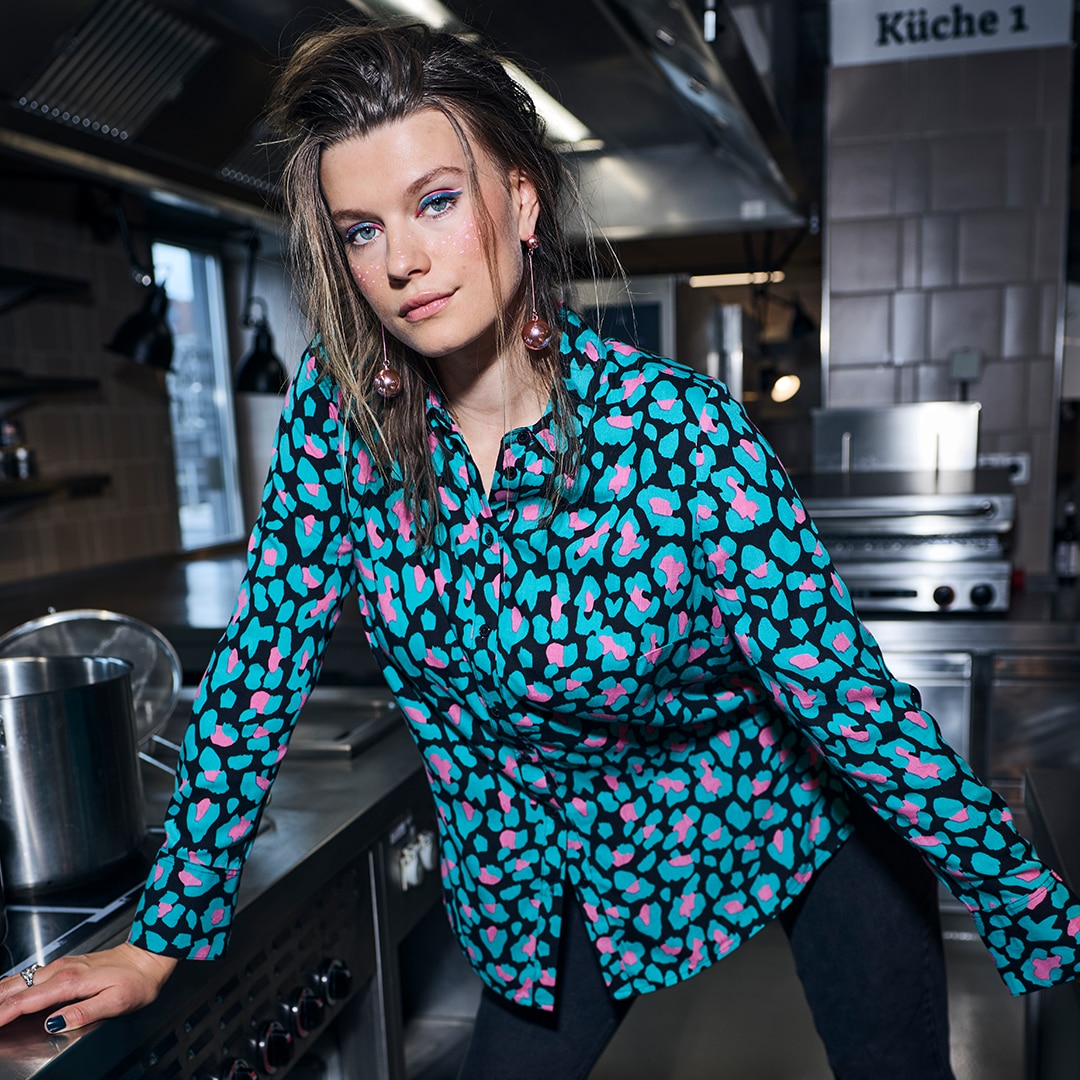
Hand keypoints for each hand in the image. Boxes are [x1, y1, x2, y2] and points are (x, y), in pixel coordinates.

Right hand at [0, 943, 178, 1033]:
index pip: (26, 1000)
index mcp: (71, 981)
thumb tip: (54, 1023)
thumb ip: (83, 1012)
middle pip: (17, 986)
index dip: (3, 1014)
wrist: (149, 956)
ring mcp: (63, 965)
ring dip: (1, 993)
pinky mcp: (66, 965)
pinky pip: (31, 975)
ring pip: (21, 978)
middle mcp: (62, 970)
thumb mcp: (116, 1001)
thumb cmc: (137, 979)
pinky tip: (8, 993)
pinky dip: (14, 986)